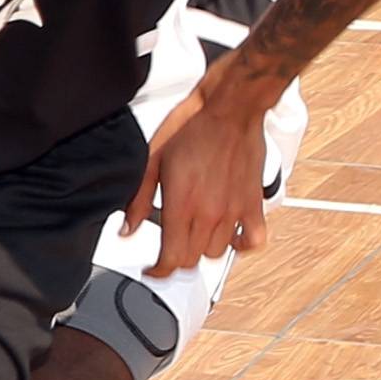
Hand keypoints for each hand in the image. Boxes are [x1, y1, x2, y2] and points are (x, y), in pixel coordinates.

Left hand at [122, 74, 276, 278]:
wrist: (229, 108)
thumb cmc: (191, 126)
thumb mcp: (151, 161)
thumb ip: (137, 200)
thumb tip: (126, 229)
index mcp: (181, 205)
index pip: (171, 260)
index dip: (158, 272)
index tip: (152, 270)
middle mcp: (210, 213)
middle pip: (192, 260)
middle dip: (176, 258)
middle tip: (169, 246)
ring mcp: (234, 211)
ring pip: (218, 253)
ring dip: (203, 249)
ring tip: (194, 234)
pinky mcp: (254, 203)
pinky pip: (254, 240)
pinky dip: (242, 245)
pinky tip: (230, 236)